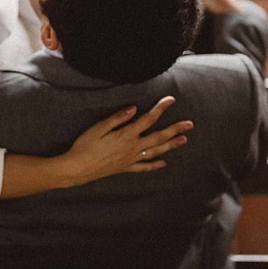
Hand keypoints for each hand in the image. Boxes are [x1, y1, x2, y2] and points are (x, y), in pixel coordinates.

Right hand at [57, 96, 192, 185]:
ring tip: (184, 140)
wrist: (77, 169)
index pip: (148, 119)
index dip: (161, 108)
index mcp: (126, 135)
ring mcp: (130, 159)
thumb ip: (118, 118)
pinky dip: (155, 165)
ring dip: (171, 145)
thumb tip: (134, 108)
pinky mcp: (125, 168)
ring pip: (156, 152)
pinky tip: (164, 163)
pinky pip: (144, 167)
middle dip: (175, 129)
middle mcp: (132, 147)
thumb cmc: (85, 146)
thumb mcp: (98, 128)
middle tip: (190, 124)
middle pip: (158, 136)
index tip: (171, 99)